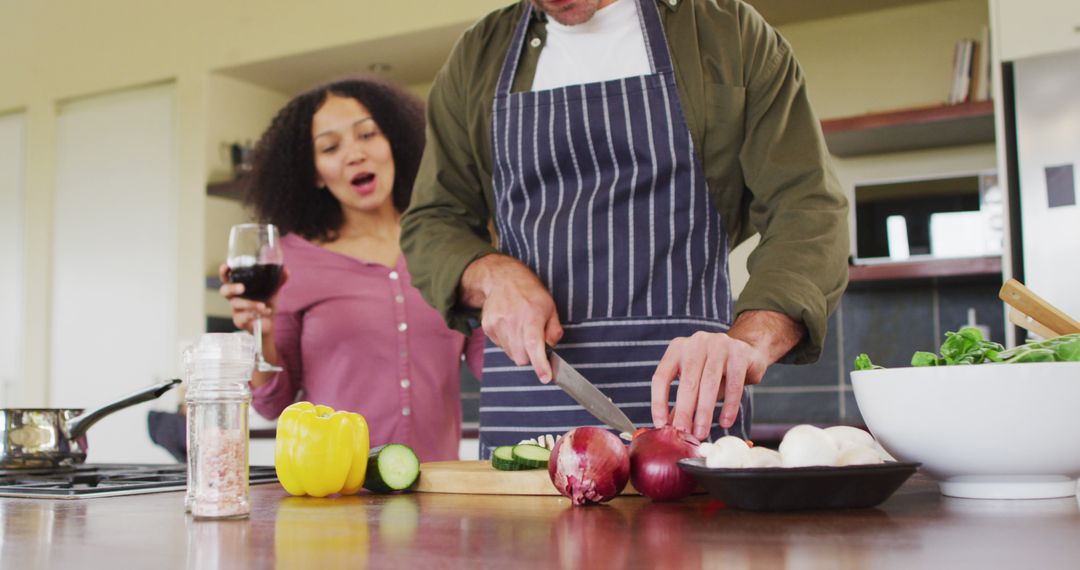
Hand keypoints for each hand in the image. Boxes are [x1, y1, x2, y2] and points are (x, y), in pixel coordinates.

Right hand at [218, 264, 289, 335]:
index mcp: (240, 287)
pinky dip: (254, 315)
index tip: (226, 267)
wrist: (269, 322)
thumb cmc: (266, 302)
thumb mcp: (272, 290)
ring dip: (251, 304)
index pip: (228, 278)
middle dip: (232, 288)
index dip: (224, 272)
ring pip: (237, 304)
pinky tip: (264, 313)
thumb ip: (278, 280)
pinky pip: (242, 318)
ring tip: (263, 306)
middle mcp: (235, 297)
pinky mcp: (239, 321)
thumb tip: (286, 271)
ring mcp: (236, 309)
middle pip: (224, 290)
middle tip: (242, 288)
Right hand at [460, 254, 562, 381]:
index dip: (540, 364)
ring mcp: (497, 324)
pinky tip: (510, 326)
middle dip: (529, 356)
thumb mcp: (550, 307)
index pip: (534, 344)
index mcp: (532, 316)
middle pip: (521, 357)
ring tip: (520, 329)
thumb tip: (551, 347)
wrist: (503, 279)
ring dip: (518, 348)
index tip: (545, 377)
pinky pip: (501, 346)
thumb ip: (554, 330)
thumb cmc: (530, 293)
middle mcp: (513, 321)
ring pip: (511, 354)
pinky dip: (508, 341)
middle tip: (533, 341)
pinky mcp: (488, 327)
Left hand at [651, 311, 804, 438]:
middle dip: (685, 411)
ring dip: (704, 412)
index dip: (659, 402)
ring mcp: (719, 345)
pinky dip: (729, 406)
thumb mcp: (694, 380)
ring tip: (702, 432)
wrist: (747, 351)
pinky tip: (725, 422)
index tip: (661, 425)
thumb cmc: (714, 369)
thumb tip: (667, 428)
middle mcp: (696, 343)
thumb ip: (681, 401)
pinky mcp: (740, 353)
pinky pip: (734, 384)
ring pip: (709, 383)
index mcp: (677, 348)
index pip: (661, 377)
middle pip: (687, 382)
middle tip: (684, 433)